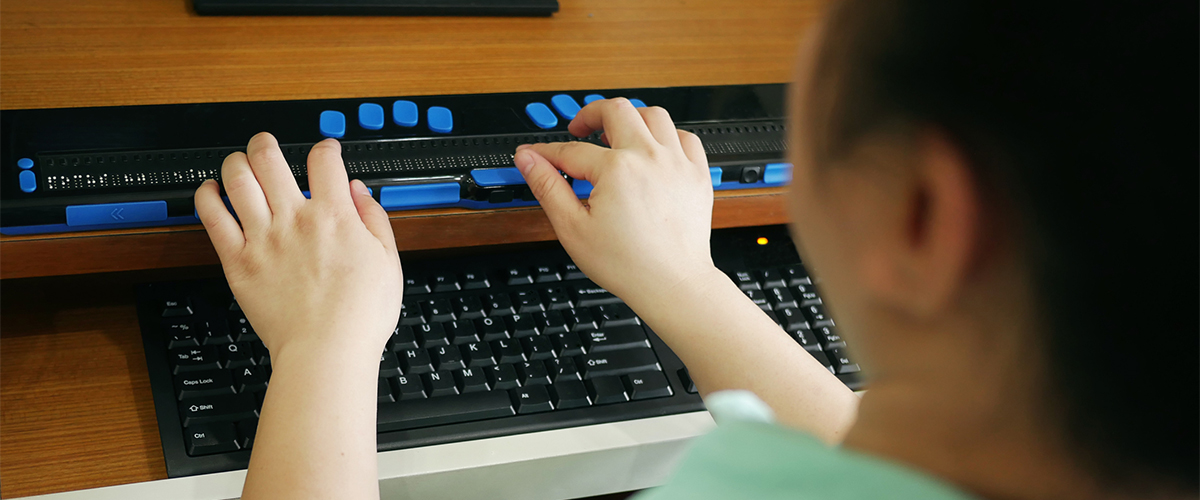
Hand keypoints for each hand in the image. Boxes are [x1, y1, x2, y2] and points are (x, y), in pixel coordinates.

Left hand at [195, 133, 402, 361]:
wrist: (326, 351)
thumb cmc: (359, 315)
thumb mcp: (388, 261)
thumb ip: (374, 219)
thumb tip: (360, 191)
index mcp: (334, 216)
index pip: (324, 160)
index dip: (326, 147)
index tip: (326, 151)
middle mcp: (294, 219)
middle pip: (269, 158)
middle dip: (266, 143)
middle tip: (267, 145)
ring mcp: (262, 238)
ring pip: (237, 179)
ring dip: (235, 162)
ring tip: (238, 163)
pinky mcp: (238, 262)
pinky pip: (212, 217)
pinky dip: (207, 197)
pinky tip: (211, 192)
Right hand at [514, 98, 719, 308]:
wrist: (673, 284)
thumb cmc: (628, 265)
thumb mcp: (573, 229)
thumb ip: (548, 187)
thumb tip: (528, 159)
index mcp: (616, 170)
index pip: (570, 150)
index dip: (546, 152)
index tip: (534, 154)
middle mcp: (649, 157)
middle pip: (616, 110)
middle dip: (591, 114)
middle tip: (579, 129)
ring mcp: (677, 163)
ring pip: (654, 115)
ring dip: (631, 119)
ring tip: (617, 135)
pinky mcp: (697, 174)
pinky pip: (685, 137)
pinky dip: (667, 136)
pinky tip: (654, 149)